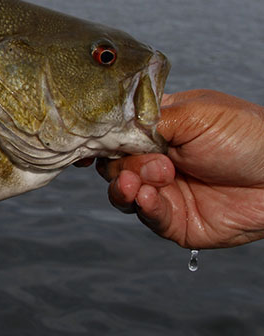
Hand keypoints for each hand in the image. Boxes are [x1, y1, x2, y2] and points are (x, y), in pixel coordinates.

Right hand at [98, 90, 263, 247]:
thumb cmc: (249, 137)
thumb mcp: (194, 114)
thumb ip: (148, 120)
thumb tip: (109, 130)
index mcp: (159, 131)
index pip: (116, 135)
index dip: (100, 140)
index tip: (89, 143)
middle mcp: (158, 162)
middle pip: (112, 165)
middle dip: (121, 163)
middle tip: (152, 162)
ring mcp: (165, 192)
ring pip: (122, 193)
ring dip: (123, 186)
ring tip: (138, 182)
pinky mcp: (176, 221)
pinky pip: (147, 217)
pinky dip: (142, 206)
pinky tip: (147, 195)